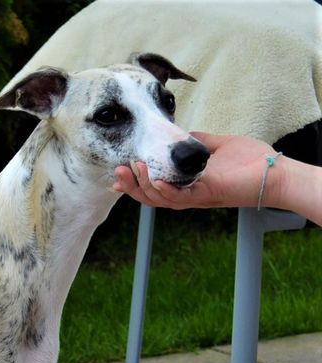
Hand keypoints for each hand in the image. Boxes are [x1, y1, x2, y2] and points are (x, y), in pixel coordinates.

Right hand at [112, 132, 278, 210]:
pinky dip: (166, 191)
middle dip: (131, 186)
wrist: (274, 171)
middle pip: (150, 196)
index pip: (153, 188)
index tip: (117, 176)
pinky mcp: (207, 195)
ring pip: (160, 199)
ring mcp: (196, 197)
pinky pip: (181, 198)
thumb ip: (196, 142)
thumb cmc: (250, 160)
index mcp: (186, 185)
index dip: (134, 185)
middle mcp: (187, 195)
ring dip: (143, 186)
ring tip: (132, 170)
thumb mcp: (216, 145)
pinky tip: (155, 180)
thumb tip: (181, 135)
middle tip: (117, 173)